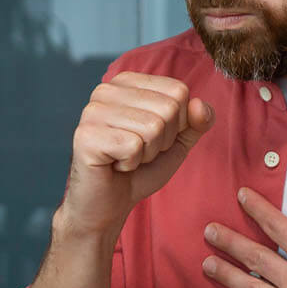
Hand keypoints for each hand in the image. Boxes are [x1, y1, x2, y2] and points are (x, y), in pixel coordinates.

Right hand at [59, 72, 214, 237]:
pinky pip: (133, 146)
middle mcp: (106, 89)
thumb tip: (200, 105)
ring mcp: (92, 111)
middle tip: (138, 152)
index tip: (152, 138)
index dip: (177, 124)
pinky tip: (114, 165)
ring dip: (147, 154)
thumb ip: (196, 121)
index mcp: (127, 82)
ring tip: (125, 159)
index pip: (179, 91)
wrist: (108, 205)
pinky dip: (130, 164)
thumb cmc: (139, 170)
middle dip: (163, 141)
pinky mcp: (86, 135)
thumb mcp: (177, 142)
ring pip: (153, 127)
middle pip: (168, 108)